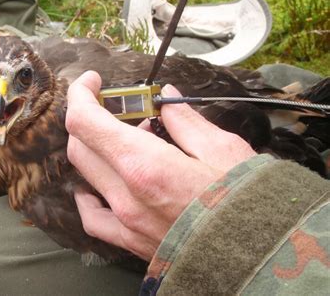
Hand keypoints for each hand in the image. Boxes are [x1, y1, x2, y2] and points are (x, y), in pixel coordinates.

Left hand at [66, 71, 255, 260]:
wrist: (261, 258)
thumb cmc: (248, 203)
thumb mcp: (222, 149)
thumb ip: (184, 120)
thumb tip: (165, 98)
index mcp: (145, 165)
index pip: (86, 122)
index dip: (81, 94)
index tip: (92, 82)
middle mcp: (126, 196)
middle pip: (81, 146)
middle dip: (91, 118)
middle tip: (117, 108)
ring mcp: (126, 222)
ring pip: (86, 176)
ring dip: (97, 150)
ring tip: (130, 142)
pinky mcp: (132, 242)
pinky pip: (94, 218)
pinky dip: (90, 195)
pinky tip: (101, 186)